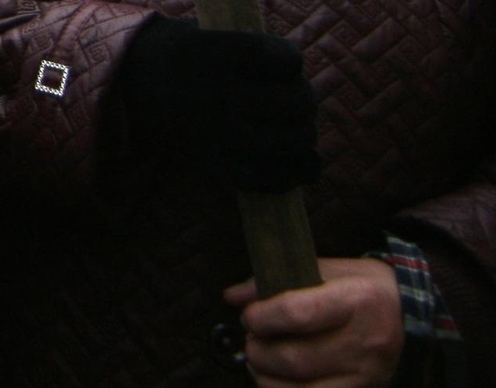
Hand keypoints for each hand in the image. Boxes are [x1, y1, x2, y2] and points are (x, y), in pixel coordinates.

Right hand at [118, 16, 318, 190]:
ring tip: (294, 128)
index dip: (291, 59)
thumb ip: (258, 53)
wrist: (136, 81)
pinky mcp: (213, 163)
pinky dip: (293, 174)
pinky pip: (267, 177)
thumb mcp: (212, 33)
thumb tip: (300, 89)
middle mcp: (215, 91)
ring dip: (304, 136)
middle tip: (295, 100)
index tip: (285, 60)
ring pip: (290, 141)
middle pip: (295, 102)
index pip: (281, 58)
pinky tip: (301, 164)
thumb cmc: (190, 55)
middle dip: (304, 101)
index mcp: (214, 52)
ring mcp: (215, 130)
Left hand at [223, 258, 402, 386]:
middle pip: (295, 358)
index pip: (297, 313)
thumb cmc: (365, 289)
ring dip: (267, 377)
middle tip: (252, 339)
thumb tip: (233, 296)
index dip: (262, 317)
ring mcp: (365, 374)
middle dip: (259, 350)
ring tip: (260, 361)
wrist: (414, 319)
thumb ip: (279, 279)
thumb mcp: (329, 270)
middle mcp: (363, 342)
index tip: (250, 315)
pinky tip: (277, 380)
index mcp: (354, 300)